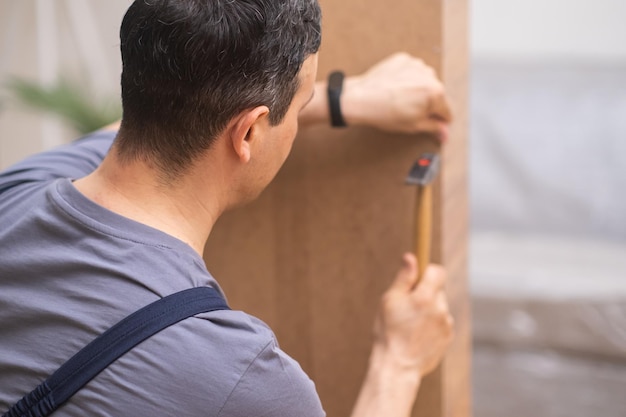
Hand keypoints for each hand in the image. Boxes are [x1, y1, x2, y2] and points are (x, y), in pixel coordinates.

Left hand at [342, 53, 451, 139]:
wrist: (360, 98)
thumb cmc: (385, 113)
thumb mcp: (413, 126)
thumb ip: (434, 128)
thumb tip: (444, 133)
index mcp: (436, 94)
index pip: (447, 112)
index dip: (439, 122)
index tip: (432, 124)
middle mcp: (430, 75)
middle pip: (436, 95)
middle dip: (427, 104)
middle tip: (409, 112)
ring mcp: (417, 65)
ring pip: (424, 82)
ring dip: (417, 90)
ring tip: (400, 100)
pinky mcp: (404, 59)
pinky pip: (411, 71)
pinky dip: (406, 79)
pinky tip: (395, 88)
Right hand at [373, 253, 453, 375]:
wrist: (397, 367)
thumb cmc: (388, 332)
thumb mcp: (390, 301)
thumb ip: (404, 278)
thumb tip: (411, 257)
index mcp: (425, 297)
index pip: (438, 271)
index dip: (428, 271)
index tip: (419, 276)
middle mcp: (440, 309)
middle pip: (437, 290)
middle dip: (425, 293)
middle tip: (408, 306)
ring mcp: (446, 324)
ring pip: (439, 307)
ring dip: (429, 310)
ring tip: (411, 325)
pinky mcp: (448, 338)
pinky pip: (441, 323)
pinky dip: (432, 325)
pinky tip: (417, 335)